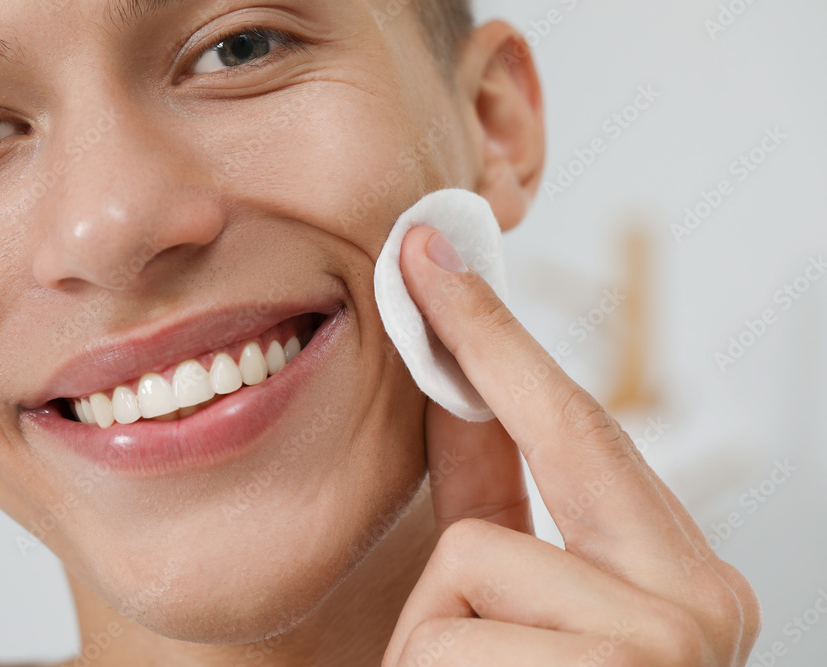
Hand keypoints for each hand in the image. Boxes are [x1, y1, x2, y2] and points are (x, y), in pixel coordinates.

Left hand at [381, 226, 760, 665]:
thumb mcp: (505, 602)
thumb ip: (488, 502)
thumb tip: (451, 392)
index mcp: (679, 575)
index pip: (581, 431)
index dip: (499, 342)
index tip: (437, 263)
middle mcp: (701, 599)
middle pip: (564, 432)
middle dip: (482, 338)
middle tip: (416, 249)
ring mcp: (668, 643)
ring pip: (472, 554)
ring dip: (429, 634)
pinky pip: (449, 633)